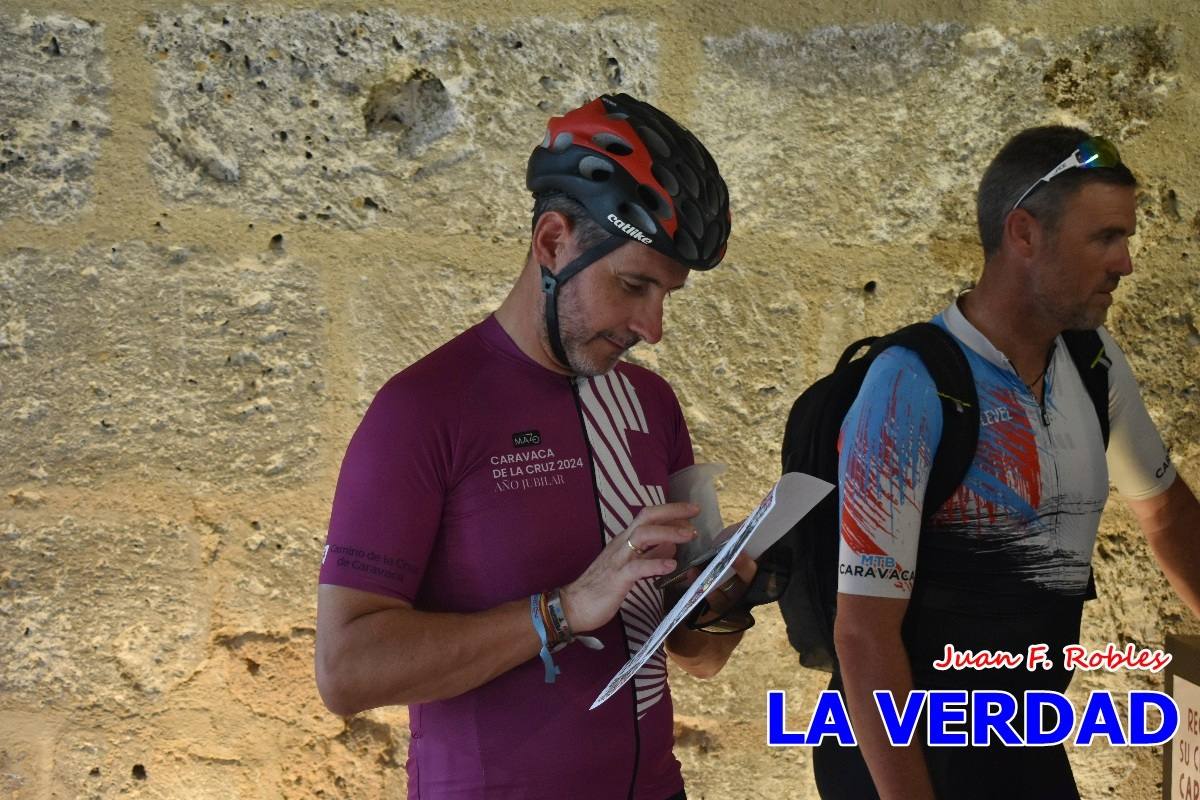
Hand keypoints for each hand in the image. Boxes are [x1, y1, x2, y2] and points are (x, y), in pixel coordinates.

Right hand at [561, 502, 698, 632]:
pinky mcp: (616, 578)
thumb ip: (649, 555)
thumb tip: (671, 547)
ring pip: (642, 536)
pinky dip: (656, 563)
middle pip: (646, 518)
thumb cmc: (601, 588)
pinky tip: (672, 566)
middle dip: (671, 512)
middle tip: (694, 512)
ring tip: (688, 536)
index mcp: (624, 541)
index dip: (670, 511)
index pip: (648, 517)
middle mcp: (621, 544)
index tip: (691, 510)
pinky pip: (637, 567)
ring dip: (667, 533)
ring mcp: (618, 560)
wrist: (573, 606)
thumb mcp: (629, 567)